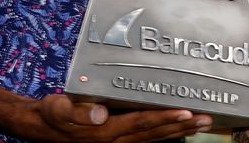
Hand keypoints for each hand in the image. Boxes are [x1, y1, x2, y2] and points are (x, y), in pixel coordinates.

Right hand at [29, 95, 211, 142]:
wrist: (43, 128)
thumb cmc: (51, 115)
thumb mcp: (57, 109)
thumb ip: (77, 111)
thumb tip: (99, 113)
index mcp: (105, 131)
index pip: (141, 123)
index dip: (164, 118)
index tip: (185, 112)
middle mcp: (116, 140)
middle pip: (155, 134)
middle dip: (182, 126)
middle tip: (206, 118)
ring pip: (156, 139)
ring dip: (180, 131)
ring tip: (202, 123)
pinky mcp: (119, 141)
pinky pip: (148, 140)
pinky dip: (166, 135)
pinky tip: (180, 129)